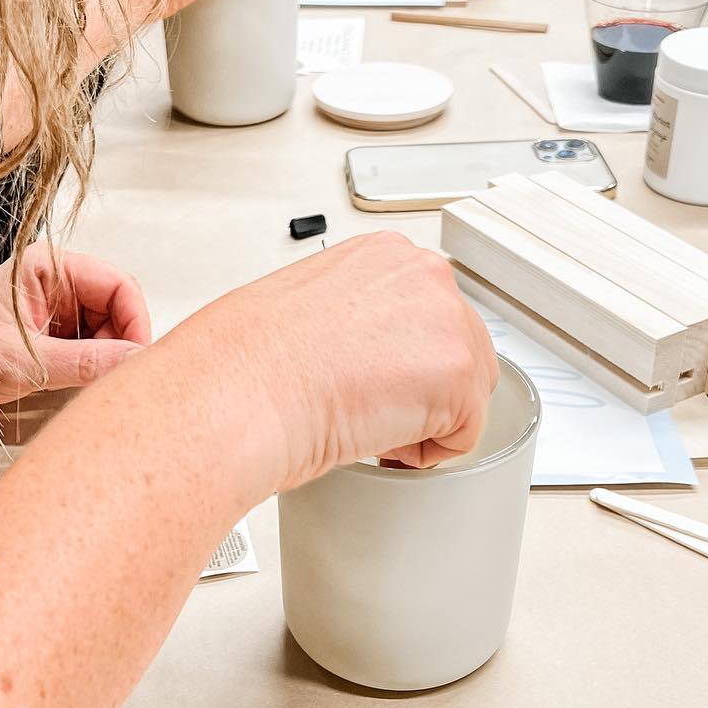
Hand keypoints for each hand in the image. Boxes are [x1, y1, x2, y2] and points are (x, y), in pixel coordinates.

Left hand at [0, 248, 150, 410]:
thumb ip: (84, 362)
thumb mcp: (25, 362)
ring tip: (89, 382)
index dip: (134, 321)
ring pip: (108, 332)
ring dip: (106, 359)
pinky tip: (79, 384)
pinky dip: (93, 368)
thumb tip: (133, 360)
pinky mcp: (53, 336)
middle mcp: (55, 284)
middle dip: (120, 344)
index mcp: (47, 268)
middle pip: (117, 309)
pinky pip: (91, 349)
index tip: (137, 356)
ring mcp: (55, 311)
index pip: (117, 284)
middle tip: (115, 376)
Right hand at [182, 233, 499, 488]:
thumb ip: (359, 318)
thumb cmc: (250, 363)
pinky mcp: (458, 373)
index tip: (371, 380)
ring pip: (467, 393)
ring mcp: (447, 319)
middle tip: (366, 408)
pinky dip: (425, 454)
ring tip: (366, 420)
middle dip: (422, 391)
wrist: (240, 391)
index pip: (431, 316)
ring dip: (424, 421)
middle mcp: (423, 274)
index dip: (402, 362)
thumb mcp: (309, 310)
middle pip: (461, 350)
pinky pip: (464, 435)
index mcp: (385, 254)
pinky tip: (378, 437)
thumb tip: (371, 354)